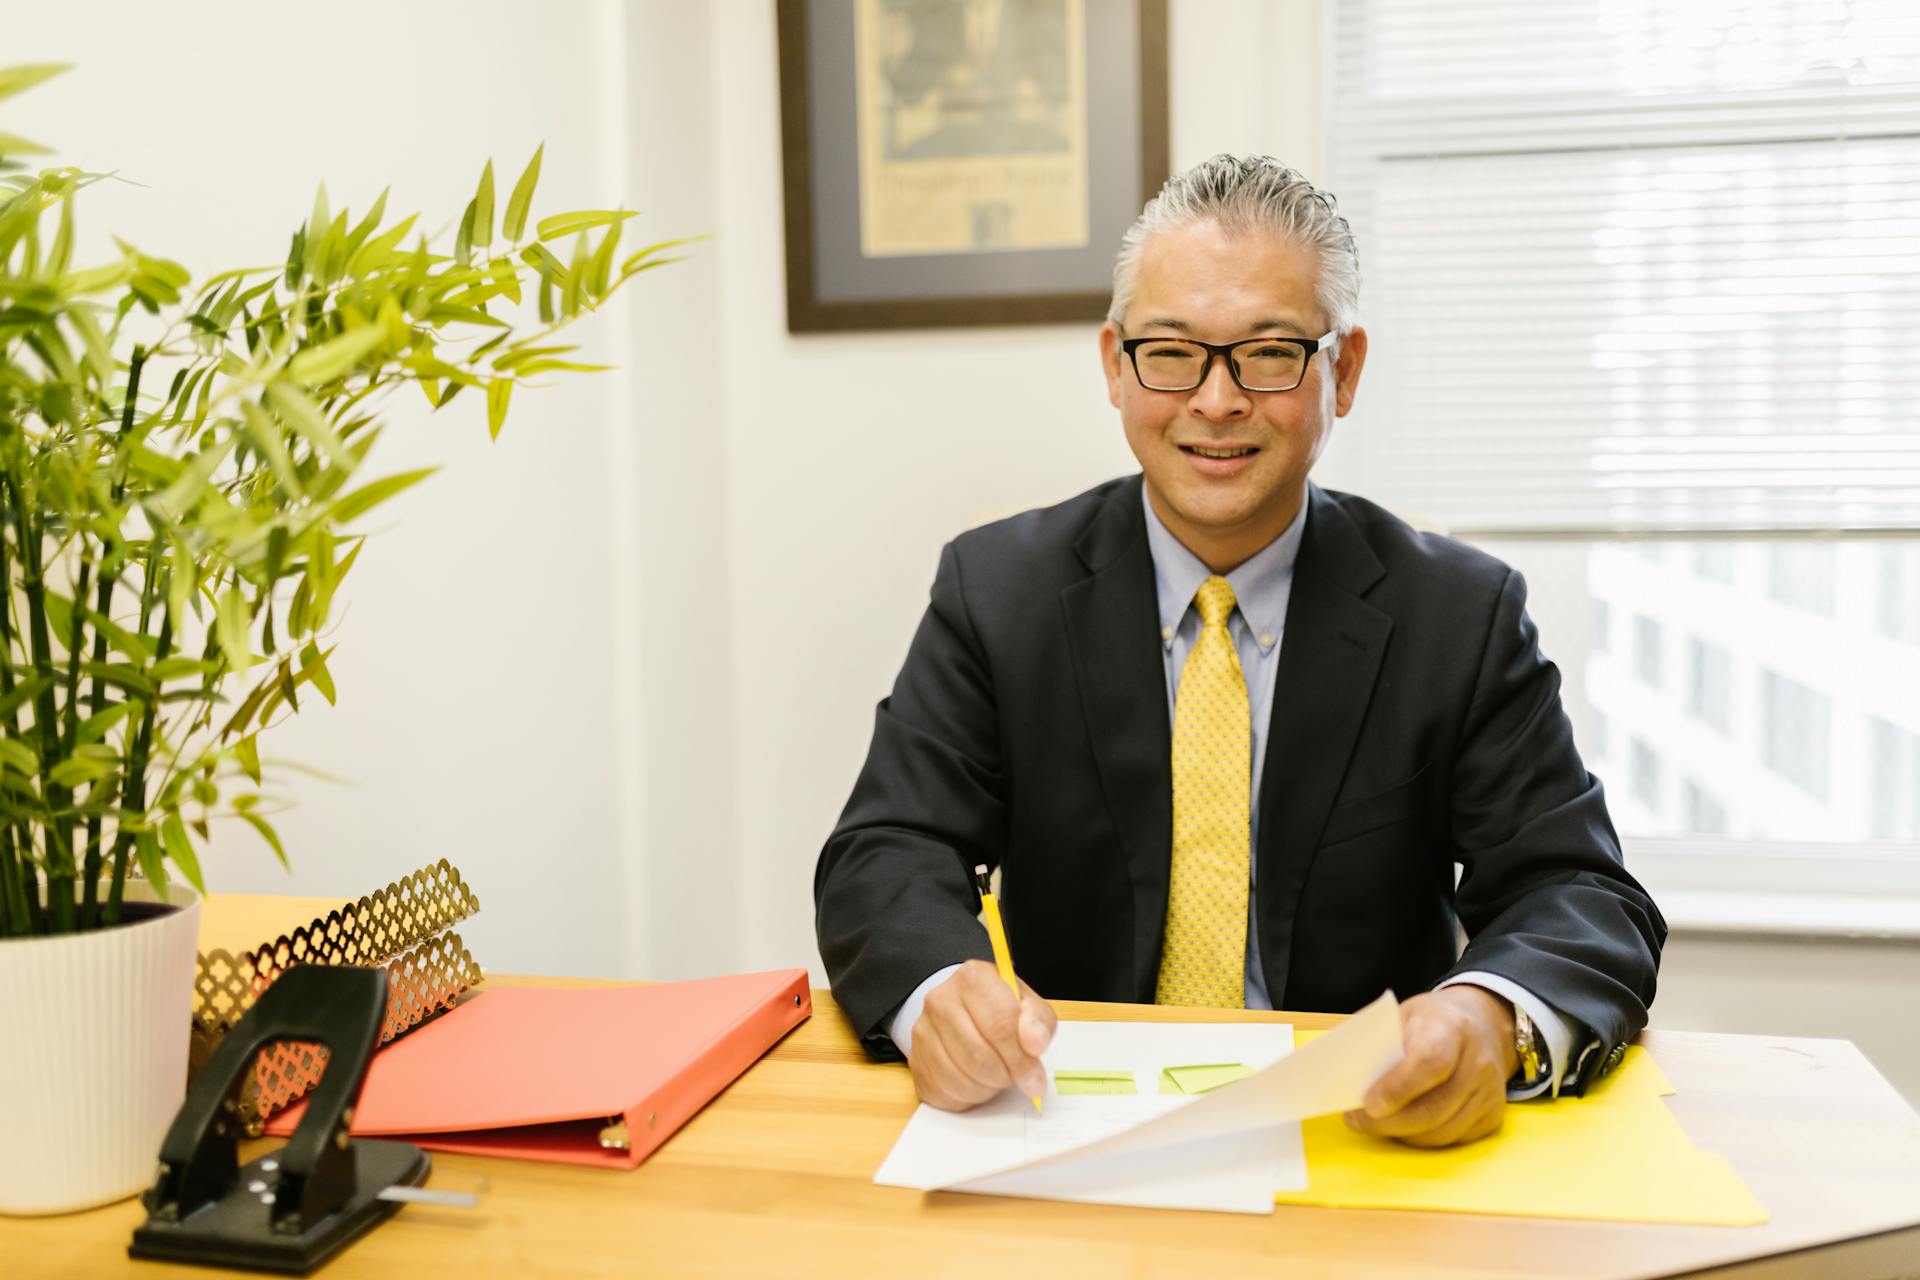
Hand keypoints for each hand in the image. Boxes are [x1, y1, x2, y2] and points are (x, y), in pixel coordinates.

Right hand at [907, 959, 1056, 1110]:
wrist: (963, 1009)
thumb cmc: (1000, 1008)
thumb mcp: (1028, 1005)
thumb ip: (1038, 1022)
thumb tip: (1034, 1044)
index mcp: (973, 978)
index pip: (999, 1025)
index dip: (1021, 1059)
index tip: (1034, 1079)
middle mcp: (940, 1000)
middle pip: (978, 1056)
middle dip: (1005, 1076)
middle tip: (1017, 1078)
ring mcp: (922, 1030)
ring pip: (959, 1078)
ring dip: (987, 1087)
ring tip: (998, 1076)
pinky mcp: (914, 1060)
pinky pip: (943, 1092)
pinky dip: (967, 1096)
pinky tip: (978, 1082)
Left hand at [1344, 985, 1518, 1147]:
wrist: (1482, 1024)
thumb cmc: (1433, 1020)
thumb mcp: (1405, 1015)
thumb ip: (1384, 1044)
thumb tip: (1353, 1081)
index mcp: (1452, 1027)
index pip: (1429, 1063)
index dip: (1397, 1088)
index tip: (1368, 1104)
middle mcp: (1479, 1061)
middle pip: (1434, 1106)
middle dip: (1389, 1122)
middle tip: (1357, 1121)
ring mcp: (1491, 1091)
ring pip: (1443, 1130)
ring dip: (1402, 1134)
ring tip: (1374, 1125)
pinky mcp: (1493, 1115)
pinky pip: (1454, 1138)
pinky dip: (1423, 1138)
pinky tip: (1402, 1127)